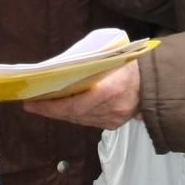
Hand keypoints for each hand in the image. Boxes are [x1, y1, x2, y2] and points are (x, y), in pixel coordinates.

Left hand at [24, 61, 140, 129]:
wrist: (152, 82)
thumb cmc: (128, 65)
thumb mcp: (110, 59)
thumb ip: (89, 66)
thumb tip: (60, 70)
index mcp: (111, 89)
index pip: (74, 105)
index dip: (50, 107)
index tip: (31, 103)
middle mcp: (111, 108)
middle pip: (73, 114)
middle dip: (50, 110)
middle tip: (32, 103)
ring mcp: (112, 119)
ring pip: (78, 119)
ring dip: (60, 113)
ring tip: (43, 105)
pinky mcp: (112, 125)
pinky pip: (87, 121)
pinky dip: (73, 115)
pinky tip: (63, 109)